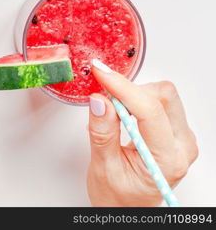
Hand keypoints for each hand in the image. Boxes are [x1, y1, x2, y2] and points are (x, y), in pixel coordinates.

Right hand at [87, 62, 197, 206]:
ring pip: (162, 94)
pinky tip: (121, 112)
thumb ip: (102, 132)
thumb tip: (99, 100)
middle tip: (104, 94)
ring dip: (133, 94)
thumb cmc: (118, 198)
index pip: (150, 111)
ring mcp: (180, 137)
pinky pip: (159, 100)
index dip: (123, 87)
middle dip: (130, 90)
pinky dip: (136, 98)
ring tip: (112, 111)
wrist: (128, 209)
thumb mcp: (103, 168)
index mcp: (167, 159)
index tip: (101, 73)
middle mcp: (182, 146)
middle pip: (163, 96)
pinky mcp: (174, 130)